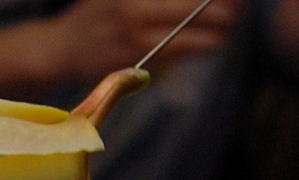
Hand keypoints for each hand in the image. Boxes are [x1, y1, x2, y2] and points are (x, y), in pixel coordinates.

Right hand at [51, 0, 243, 83]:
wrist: (59, 49)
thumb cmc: (96, 14)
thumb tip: (198, 2)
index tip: (235, 0)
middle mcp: (131, 5)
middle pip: (193, 2)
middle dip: (224, 6)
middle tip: (239, 8)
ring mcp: (131, 31)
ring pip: (190, 27)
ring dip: (218, 27)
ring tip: (230, 25)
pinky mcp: (133, 56)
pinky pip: (178, 48)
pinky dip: (201, 44)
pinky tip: (212, 41)